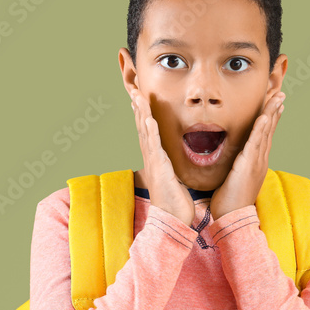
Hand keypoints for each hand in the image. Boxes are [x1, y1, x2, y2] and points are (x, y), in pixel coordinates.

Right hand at [131, 89, 194, 226]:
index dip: (143, 114)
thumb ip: (171, 169)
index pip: (148, 132)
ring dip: (141, 114)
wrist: (172, 220)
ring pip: (145, 133)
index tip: (140, 98)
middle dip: (138, 108)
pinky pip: (154, 146)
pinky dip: (150, 132)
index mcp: (156, 159)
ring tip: (137, 97)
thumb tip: (172, 165)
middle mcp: (151, 158)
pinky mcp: (159, 168)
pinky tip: (148, 119)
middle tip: (133, 90)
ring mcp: (154, 163)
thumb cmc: (175, 203)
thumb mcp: (174, 180)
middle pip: (142, 128)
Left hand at [210, 92, 285, 220]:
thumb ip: (234, 167)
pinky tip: (265, 116)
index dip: (270, 119)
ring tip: (277, 98)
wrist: (232, 218)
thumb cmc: (229, 202)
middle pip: (269, 130)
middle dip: (275, 111)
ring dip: (271, 114)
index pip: (264, 136)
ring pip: (266, 133)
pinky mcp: (249, 166)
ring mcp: (257, 162)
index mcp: (256, 163)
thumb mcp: (233, 180)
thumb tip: (231, 161)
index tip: (274, 105)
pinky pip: (256, 143)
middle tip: (280, 94)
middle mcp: (260, 160)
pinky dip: (261, 129)